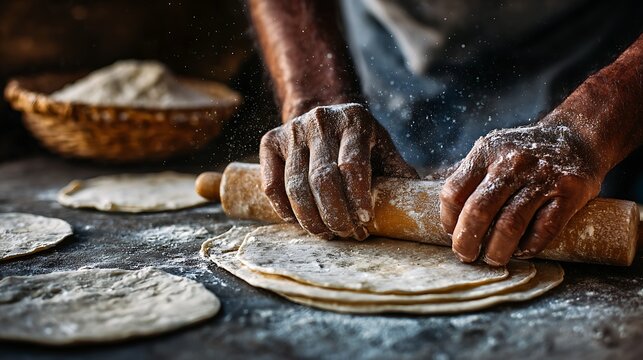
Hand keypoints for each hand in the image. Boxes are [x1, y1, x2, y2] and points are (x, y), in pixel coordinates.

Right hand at [260, 103, 417, 239]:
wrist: (323, 115)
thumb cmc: (358, 141)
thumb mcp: (381, 147)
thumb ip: (398, 171)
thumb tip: (425, 204)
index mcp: (355, 121)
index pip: (353, 166)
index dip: (357, 200)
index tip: (364, 224)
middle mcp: (321, 120)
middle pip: (322, 179)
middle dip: (335, 214)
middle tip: (346, 235)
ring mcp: (292, 129)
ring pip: (295, 184)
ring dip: (310, 218)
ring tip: (326, 234)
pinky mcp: (270, 140)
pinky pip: (272, 183)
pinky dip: (284, 208)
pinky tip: (298, 221)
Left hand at [440, 123, 603, 265]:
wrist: (578, 136)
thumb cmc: (526, 153)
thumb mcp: (494, 151)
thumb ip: (472, 177)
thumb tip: (449, 218)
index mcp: (487, 151)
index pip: (454, 191)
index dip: (448, 219)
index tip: (451, 233)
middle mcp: (512, 162)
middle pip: (478, 211)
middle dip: (466, 241)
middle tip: (466, 256)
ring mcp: (542, 176)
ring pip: (509, 225)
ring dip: (497, 250)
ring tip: (493, 259)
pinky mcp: (569, 191)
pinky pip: (543, 229)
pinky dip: (529, 246)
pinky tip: (522, 251)